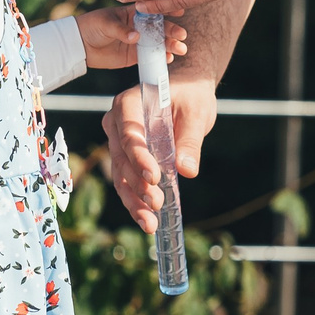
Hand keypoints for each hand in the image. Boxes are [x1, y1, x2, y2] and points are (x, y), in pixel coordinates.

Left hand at [74, 7, 185, 70]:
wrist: (80, 45)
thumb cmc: (92, 26)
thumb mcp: (106, 24)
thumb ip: (121, 30)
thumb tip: (137, 37)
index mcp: (133, 12)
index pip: (153, 9)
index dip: (167, 9)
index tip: (180, 11)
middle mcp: (140, 26)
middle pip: (160, 27)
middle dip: (172, 31)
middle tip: (182, 35)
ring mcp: (139, 41)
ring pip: (159, 43)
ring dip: (171, 45)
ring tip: (181, 49)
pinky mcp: (135, 56)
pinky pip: (151, 57)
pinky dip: (162, 57)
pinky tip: (170, 58)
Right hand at [102, 76, 216, 231]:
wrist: (187, 90)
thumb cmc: (190, 95)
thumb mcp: (196, 112)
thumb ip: (189, 140)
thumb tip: (186, 170)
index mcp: (130, 103)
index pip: (129, 133)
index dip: (138, 157)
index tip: (154, 177)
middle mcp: (117, 123)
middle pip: (121, 158)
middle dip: (137, 184)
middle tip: (156, 204)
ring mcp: (118, 142)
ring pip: (120, 175)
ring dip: (134, 201)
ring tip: (150, 223)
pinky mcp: (127, 158)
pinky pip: (127, 181)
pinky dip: (136, 202)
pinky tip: (148, 221)